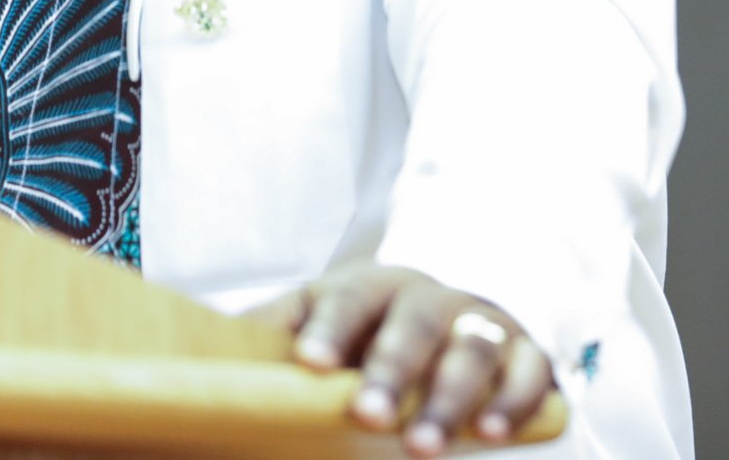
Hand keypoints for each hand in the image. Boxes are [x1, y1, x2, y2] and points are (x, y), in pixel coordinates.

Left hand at [251, 261, 555, 454]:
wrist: (441, 318)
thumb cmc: (362, 337)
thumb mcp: (315, 327)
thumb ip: (269, 341)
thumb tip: (198, 363)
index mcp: (371, 285)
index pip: (349, 295)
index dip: (329, 327)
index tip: (308, 363)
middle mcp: (429, 296)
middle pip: (413, 322)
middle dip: (391, 369)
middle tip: (367, 416)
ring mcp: (480, 320)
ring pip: (472, 347)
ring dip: (451, 396)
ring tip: (425, 445)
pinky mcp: (524, 351)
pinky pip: (531, 368)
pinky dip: (515, 398)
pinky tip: (494, 432)